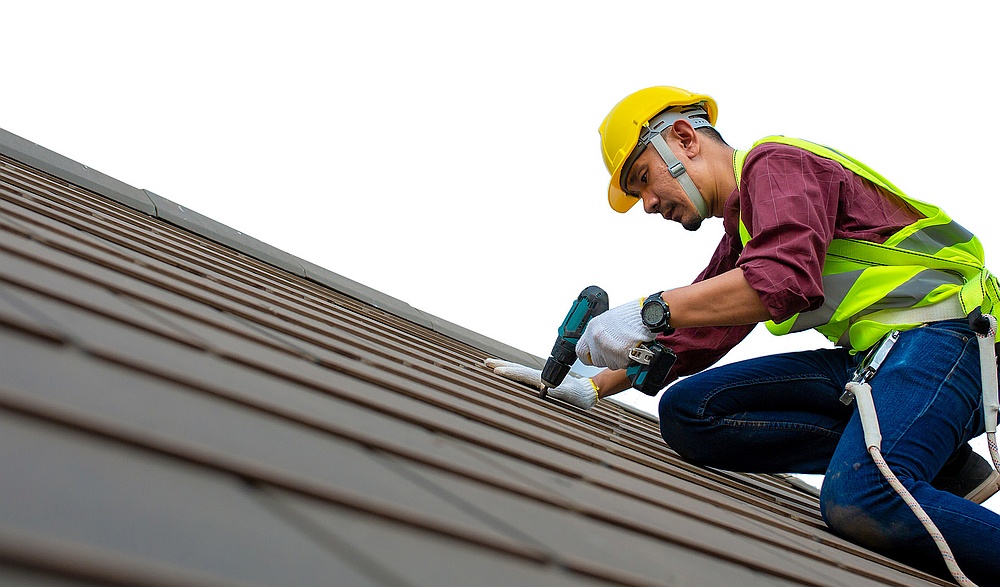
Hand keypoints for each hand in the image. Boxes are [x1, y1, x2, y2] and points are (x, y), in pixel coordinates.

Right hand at [483, 358, 598, 408]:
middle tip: (486, 362)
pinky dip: (513, 371)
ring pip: (519, 370)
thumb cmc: (578, 396)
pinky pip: (523, 374)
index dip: (509, 373)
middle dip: (501, 365)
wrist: (587, 391)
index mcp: (543, 379)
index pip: (522, 374)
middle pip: (517, 368)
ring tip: (492, 365)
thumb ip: (555, 392)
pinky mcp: (540, 380)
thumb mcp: (568, 396)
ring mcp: (539, 377)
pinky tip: (509, 372)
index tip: (496, 371)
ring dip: (505, 367)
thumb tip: (542, 389)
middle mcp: (539, 376)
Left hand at [576, 298, 652, 369]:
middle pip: (596, 361)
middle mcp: (597, 339)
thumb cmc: (632, 315)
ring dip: (618, 359)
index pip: (581, 352)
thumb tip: (597, 343)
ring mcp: (608, 349)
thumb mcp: (608, 320)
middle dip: (606, 358)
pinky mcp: (620, 357)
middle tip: (616, 349)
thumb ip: (600, 333)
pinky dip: (628, 360)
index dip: (589, 356)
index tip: (594, 356)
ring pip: (610, 364)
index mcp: (592, 329)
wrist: (648, 316)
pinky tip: (633, 348)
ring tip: (627, 345)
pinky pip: (622, 365)